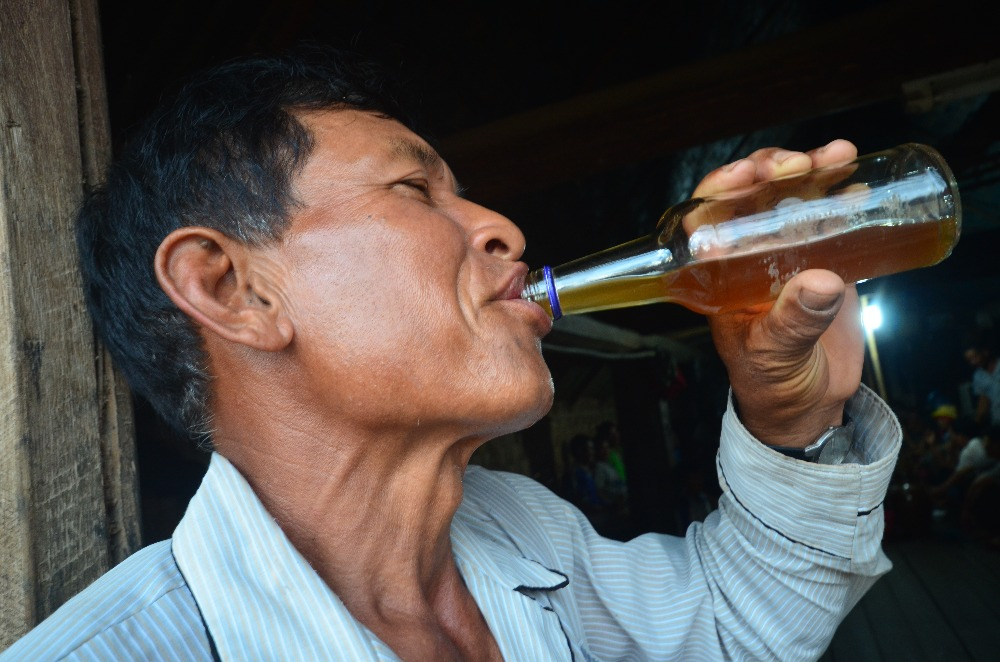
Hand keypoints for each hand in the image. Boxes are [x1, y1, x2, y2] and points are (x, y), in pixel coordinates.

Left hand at [694, 140, 863, 446]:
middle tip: (798, 165)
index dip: (722, 187)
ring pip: (791, 199)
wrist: (809, 406)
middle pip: (752, 197)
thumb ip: (794, 323)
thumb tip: (820, 282)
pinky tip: (856, 180)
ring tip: (836, 157)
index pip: (708, 218)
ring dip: (811, 171)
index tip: (748, 174)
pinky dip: (842, 195)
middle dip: (772, 170)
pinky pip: (829, 219)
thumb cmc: (772, 384)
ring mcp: (787, 256)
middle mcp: (749, 258)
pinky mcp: (824, 261)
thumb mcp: (775, 356)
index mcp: (721, 276)